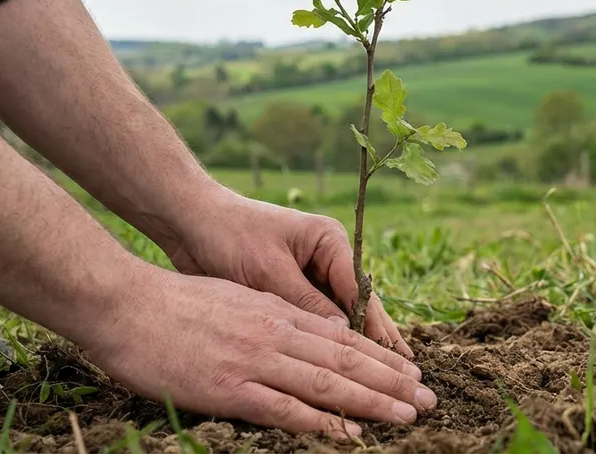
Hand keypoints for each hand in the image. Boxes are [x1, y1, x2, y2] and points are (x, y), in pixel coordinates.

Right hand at [84, 265, 435, 438]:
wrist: (126, 304)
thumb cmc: (175, 304)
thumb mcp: (237, 300)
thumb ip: (272, 318)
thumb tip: (303, 334)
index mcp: (278, 313)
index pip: (343, 337)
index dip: (381, 356)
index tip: (410, 372)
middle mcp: (277, 334)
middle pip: (347, 360)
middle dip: (392, 381)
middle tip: (428, 399)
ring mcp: (256, 361)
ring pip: (328, 382)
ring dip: (372, 402)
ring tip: (407, 415)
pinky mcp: (231, 388)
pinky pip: (286, 408)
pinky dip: (322, 422)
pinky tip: (349, 433)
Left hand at [159, 190, 412, 357]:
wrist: (188, 222)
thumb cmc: (229, 236)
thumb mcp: (269, 271)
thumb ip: (305, 303)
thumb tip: (342, 335)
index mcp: (329, 242)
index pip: (359, 290)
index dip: (377, 327)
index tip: (394, 357)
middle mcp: (326, 258)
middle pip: (358, 305)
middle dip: (378, 339)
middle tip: (407, 371)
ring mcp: (309, 275)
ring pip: (339, 316)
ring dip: (356, 344)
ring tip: (386, 374)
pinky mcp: (289, 291)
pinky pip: (315, 320)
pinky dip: (327, 341)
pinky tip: (344, 365)